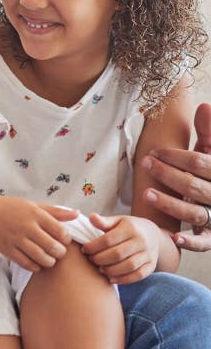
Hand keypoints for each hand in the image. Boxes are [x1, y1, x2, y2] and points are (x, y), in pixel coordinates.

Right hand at [0, 196, 77, 271]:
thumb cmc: (13, 208)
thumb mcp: (34, 205)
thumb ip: (56, 212)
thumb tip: (78, 214)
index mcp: (35, 214)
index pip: (60, 231)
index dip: (66, 240)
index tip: (63, 240)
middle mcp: (26, 226)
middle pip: (52, 247)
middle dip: (60, 253)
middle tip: (59, 252)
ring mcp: (16, 238)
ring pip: (40, 257)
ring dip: (49, 262)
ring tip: (50, 260)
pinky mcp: (7, 249)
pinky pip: (26, 263)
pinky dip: (35, 266)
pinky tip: (37, 264)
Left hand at [82, 214, 160, 283]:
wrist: (152, 234)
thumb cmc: (128, 227)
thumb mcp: (117, 221)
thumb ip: (104, 221)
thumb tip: (91, 217)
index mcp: (130, 228)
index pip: (109, 239)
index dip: (94, 246)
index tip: (84, 249)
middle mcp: (141, 241)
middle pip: (118, 254)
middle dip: (101, 259)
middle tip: (91, 260)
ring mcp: (148, 254)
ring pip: (129, 266)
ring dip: (111, 270)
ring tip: (100, 269)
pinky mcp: (151, 265)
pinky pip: (138, 275)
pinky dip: (124, 279)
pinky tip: (111, 279)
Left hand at [140, 102, 210, 251]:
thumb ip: (209, 132)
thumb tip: (205, 105)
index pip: (200, 163)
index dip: (176, 157)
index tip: (153, 152)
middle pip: (194, 187)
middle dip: (168, 175)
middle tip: (145, 164)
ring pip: (195, 213)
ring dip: (171, 205)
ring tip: (146, 193)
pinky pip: (206, 243)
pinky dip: (192, 243)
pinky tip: (175, 238)